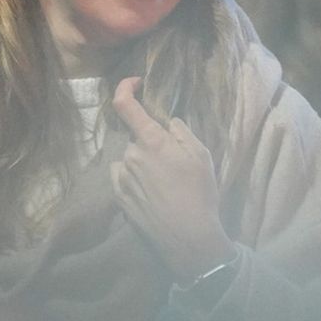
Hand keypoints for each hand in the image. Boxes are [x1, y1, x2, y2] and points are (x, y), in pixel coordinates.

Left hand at [109, 77, 236, 282]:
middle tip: (173, 161)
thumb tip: (168, 122)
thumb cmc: (199, 193)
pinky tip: (153, 194)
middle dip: (151, 142)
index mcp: (150, 141)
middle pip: (136, 138)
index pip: (124, 104)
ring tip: (165, 183)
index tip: (136, 83)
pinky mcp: (119, 197)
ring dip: (142, 162)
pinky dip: (134, 178)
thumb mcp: (201, 155)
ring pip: (129, 159)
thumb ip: (181, 132)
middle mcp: (129, 155)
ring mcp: (121, 178)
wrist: (187, 236)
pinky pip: (123, 177)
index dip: (125, 87)